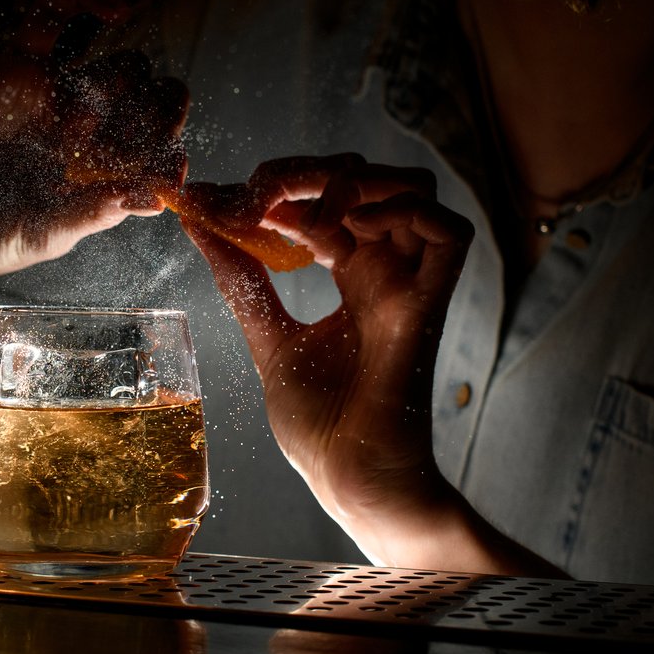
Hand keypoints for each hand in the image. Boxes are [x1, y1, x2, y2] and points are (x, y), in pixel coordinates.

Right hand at [0, 0, 188, 287]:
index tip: (173, 174)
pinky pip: (51, 15)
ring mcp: (51, 97)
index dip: (169, 156)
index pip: (153, 151)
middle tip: (149, 138)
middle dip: (163, 112)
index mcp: (96, 176)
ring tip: (95, 121)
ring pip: (119, 64)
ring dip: (130, 80)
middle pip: (148, 99)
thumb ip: (93, 214)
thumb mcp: (43, 234)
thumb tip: (153, 200)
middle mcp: (82, 133)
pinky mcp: (13, 68)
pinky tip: (115, 8)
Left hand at [179, 153, 547, 570]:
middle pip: (374, 180)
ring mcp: (410, 287)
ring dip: (359, 186)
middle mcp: (387, 273)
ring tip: (305, 220)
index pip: (336, 199)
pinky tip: (349, 232)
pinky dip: (405, 213)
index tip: (230, 204)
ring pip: (417, 191)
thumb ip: (244, 282)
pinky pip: (452, 233)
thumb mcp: (269, 340)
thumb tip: (201, 228)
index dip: (287, 187)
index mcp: (355, 277)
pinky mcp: (428, 307)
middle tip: (263, 199)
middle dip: (317, 173)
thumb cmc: (321, 428)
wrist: (350, 480)